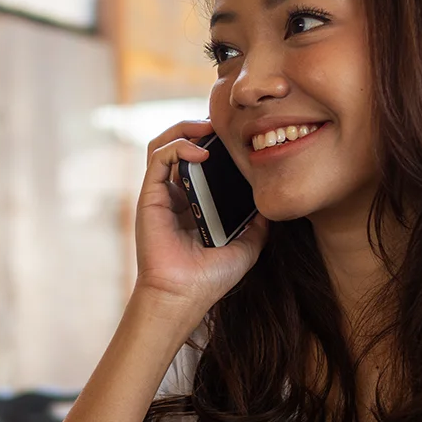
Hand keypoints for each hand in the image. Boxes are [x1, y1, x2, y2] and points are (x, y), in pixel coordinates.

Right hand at [133, 121, 268, 328]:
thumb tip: (271, 204)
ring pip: (163, 145)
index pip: (199, 162)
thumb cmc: (210, 278)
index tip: (236, 137)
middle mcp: (174, 196)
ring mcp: (160, 195)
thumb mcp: (247, 247)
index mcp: (193, 205)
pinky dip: (178, 146)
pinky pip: (158, 158)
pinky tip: (201, 151)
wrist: (184, 296)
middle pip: (179, 147)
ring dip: (184, 129)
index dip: (213, 144)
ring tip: (207, 127)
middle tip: (221, 125)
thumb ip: (257, 224)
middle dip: (198, 129)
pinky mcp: (150, 196)